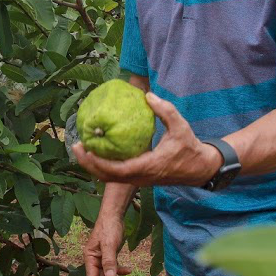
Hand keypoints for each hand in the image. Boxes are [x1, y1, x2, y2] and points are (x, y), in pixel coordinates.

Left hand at [73, 93, 221, 186]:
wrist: (200, 168)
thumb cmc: (189, 147)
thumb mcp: (181, 126)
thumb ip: (166, 110)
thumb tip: (148, 95)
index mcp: (149, 167)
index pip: (119, 171)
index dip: (100, 163)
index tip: (87, 150)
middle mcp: (141, 177)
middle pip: (107, 177)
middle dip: (89, 164)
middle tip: (75, 147)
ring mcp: (139, 179)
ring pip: (110, 179)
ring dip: (93, 166)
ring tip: (80, 150)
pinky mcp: (139, 178)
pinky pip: (116, 176)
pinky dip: (103, 167)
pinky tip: (96, 152)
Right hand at [85, 210, 131, 275]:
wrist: (114, 215)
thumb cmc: (108, 228)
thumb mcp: (109, 245)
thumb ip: (109, 261)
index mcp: (90, 257)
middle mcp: (94, 259)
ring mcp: (102, 258)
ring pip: (109, 274)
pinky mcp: (110, 255)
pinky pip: (114, 267)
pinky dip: (121, 270)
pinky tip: (129, 271)